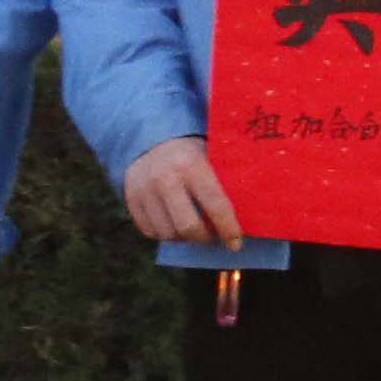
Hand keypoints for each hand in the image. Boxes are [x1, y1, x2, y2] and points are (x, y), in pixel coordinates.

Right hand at [120, 134, 242, 248]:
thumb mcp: (210, 155)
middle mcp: (165, 179)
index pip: (215, 205)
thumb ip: (224, 180)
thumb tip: (250, 214)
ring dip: (185, 238)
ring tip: (195, 230)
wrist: (150, 137)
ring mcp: (144, 190)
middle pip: (188, 227)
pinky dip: (165, 234)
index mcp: (192, 164)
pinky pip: (149, 231)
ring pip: (168, 233)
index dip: (228, 228)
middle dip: (205, 238)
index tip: (236, 243)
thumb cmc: (191, 151)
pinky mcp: (130, 199)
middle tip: (214, 236)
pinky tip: (176, 226)